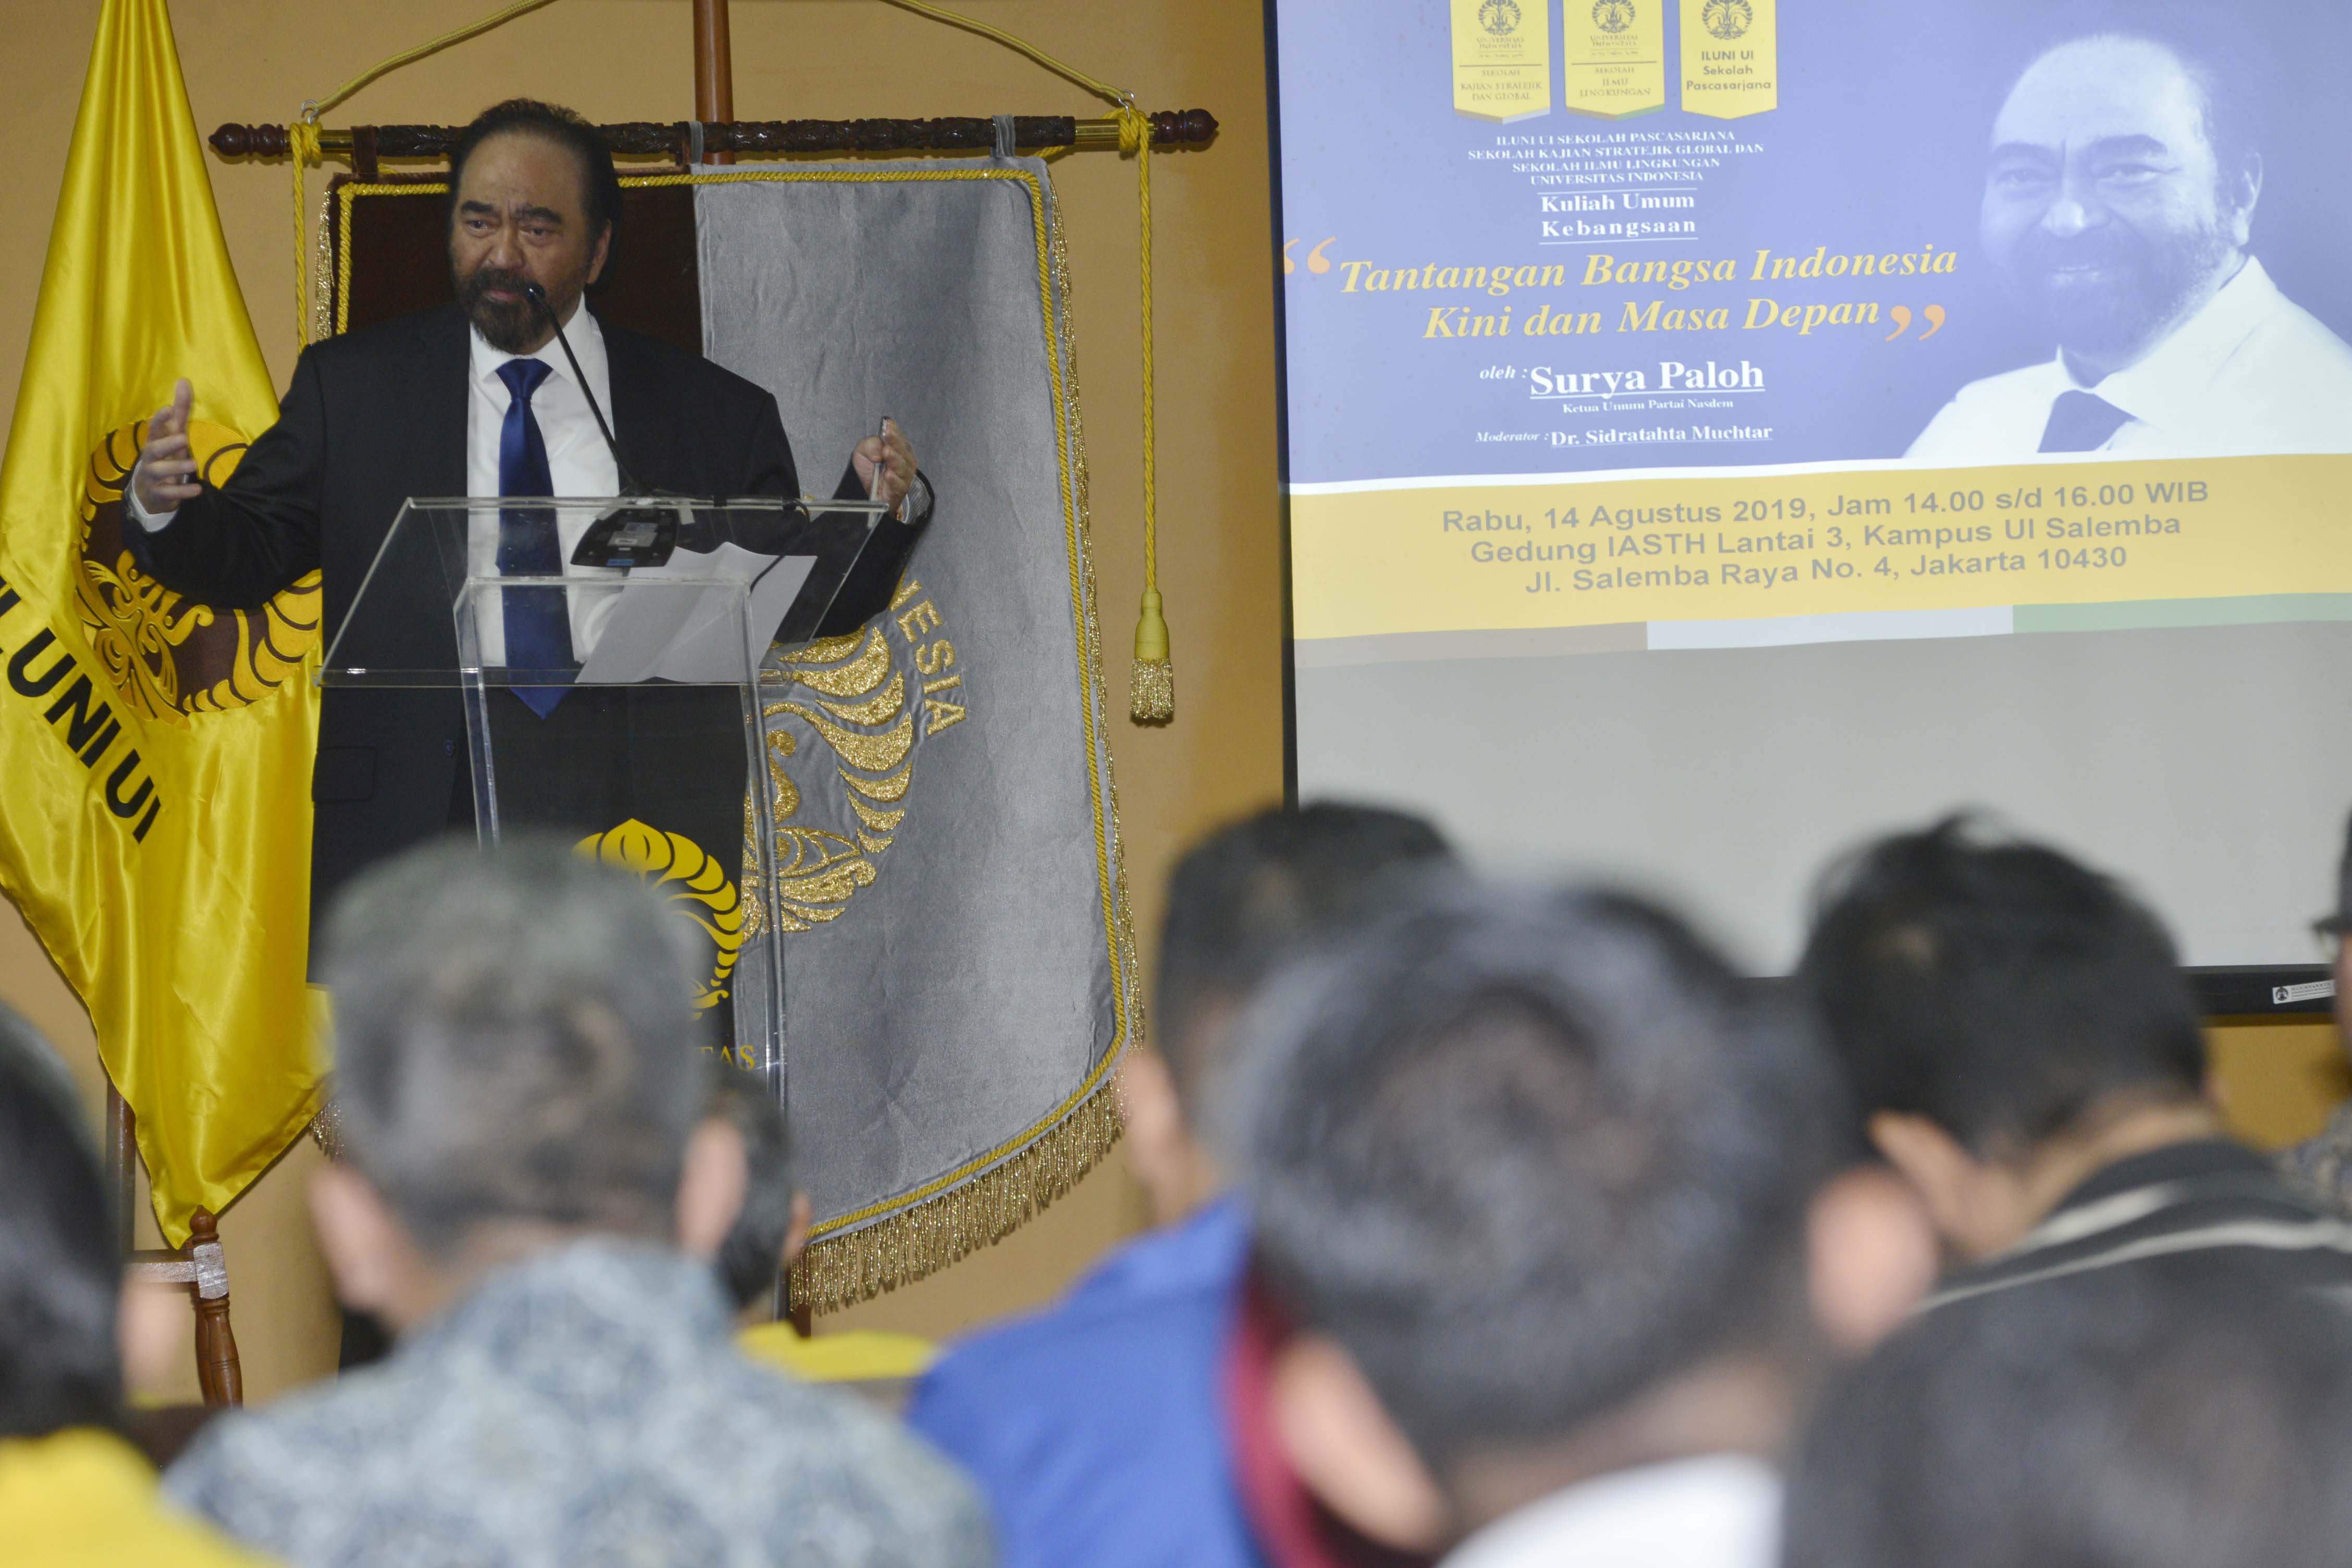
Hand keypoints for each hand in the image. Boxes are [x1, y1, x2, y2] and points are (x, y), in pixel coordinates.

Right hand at [135, 379, 200, 513]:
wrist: (150, 491)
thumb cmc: (165, 456)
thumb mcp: (173, 434)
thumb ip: (180, 410)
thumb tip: (183, 381)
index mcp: (155, 441)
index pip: (155, 428)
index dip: (160, 419)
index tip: (167, 408)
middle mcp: (151, 457)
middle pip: (153, 448)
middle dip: (166, 444)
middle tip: (183, 439)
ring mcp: (152, 476)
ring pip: (159, 471)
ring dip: (176, 467)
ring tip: (194, 464)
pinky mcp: (159, 493)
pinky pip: (169, 493)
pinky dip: (182, 491)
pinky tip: (197, 489)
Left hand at [852, 418, 917, 517]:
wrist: (872, 494)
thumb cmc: (871, 471)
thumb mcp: (863, 452)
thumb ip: (870, 444)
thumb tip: (880, 445)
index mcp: (897, 449)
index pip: (898, 437)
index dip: (894, 430)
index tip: (887, 424)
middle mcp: (904, 460)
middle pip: (902, 449)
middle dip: (895, 441)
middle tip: (887, 434)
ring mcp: (904, 475)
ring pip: (902, 466)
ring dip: (894, 459)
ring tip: (887, 453)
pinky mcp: (900, 489)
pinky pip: (899, 484)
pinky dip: (894, 480)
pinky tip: (889, 475)